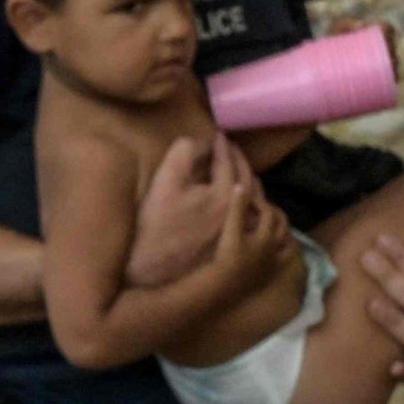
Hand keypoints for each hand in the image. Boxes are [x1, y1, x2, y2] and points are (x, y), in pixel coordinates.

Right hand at [122, 134, 249, 288]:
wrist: (150, 269)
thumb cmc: (155, 224)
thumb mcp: (164, 180)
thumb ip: (184, 152)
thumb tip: (201, 142)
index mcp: (223, 195)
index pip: (228, 162)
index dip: (221, 145)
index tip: (217, 135)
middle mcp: (237, 215)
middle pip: (246, 180)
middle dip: (239, 160)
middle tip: (230, 148)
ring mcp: (237, 235)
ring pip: (253, 202)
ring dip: (247, 182)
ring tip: (239, 171)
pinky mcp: (232, 249)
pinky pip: (248, 221)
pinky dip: (247, 205)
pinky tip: (239, 203)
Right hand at [211, 180, 289, 274]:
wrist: (225, 285)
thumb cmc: (227, 257)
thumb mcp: (231, 230)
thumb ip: (237, 208)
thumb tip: (241, 186)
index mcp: (266, 236)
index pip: (268, 212)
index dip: (259, 202)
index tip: (248, 197)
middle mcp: (274, 248)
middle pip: (282, 225)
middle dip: (275, 213)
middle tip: (265, 207)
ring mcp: (274, 261)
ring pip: (287, 242)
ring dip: (283, 230)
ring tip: (275, 224)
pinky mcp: (270, 272)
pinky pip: (284, 259)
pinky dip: (284, 250)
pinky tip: (276, 248)